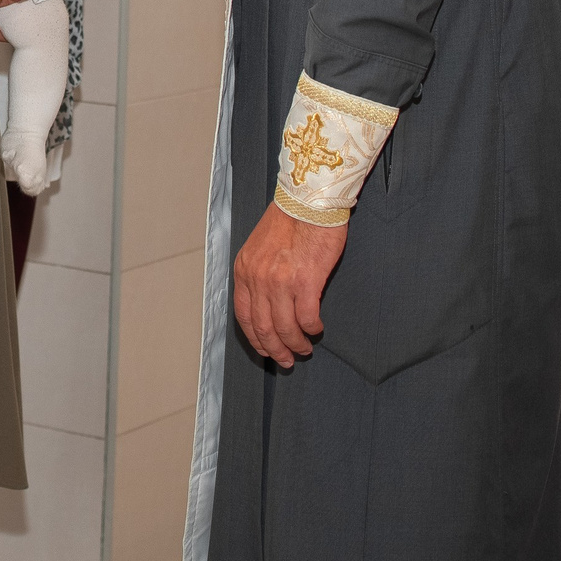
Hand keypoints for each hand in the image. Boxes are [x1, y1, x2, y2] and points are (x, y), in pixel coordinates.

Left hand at [231, 202, 347, 368]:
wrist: (308, 201)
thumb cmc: (289, 220)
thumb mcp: (259, 247)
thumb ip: (258, 273)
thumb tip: (265, 302)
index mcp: (244, 271)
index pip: (244, 317)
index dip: (255, 339)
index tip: (265, 349)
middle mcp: (258, 279)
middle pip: (263, 328)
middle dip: (275, 349)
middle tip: (287, 360)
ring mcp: (280, 282)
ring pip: (284, 327)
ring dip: (295, 344)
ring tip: (304, 349)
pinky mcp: (305, 281)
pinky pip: (306, 317)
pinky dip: (311, 328)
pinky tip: (316, 329)